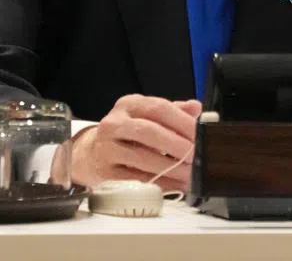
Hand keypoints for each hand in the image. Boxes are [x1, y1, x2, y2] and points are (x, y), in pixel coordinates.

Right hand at [70, 94, 201, 190]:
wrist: (92, 153)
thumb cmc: (127, 134)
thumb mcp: (147, 115)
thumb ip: (174, 111)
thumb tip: (196, 108)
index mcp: (129, 105)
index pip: (158, 107)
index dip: (181, 121)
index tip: (199, 134)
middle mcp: (115, 123)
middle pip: (147, 131)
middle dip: (176, 144)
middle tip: (195, 155)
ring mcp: (107, 148)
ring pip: (141, 157)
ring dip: (170, 168)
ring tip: (189, 174)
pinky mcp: (105, 172)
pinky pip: (136, 179)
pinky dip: (159, 183)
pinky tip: (175, 185)